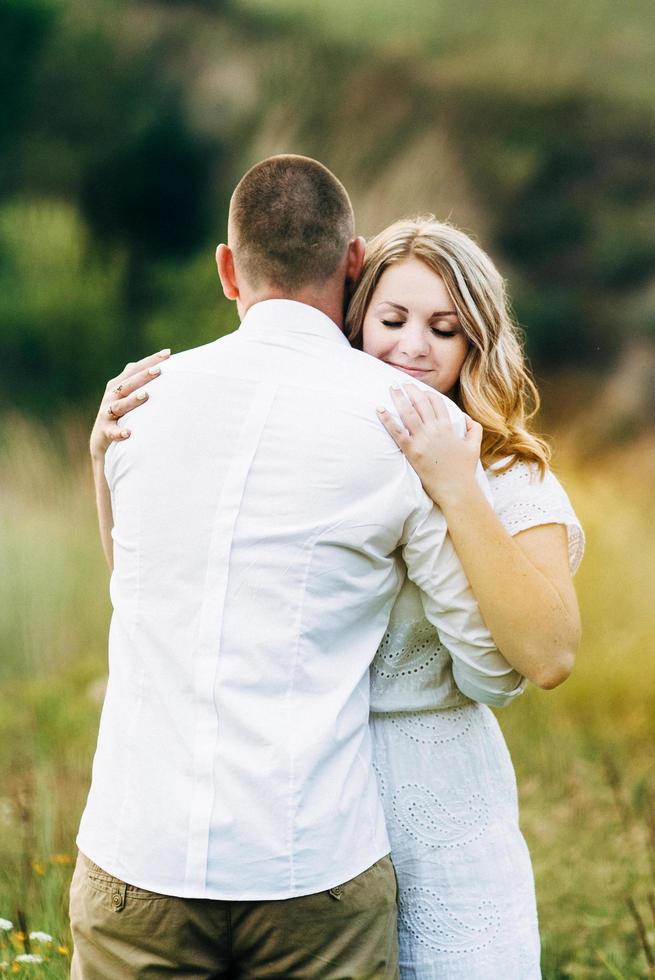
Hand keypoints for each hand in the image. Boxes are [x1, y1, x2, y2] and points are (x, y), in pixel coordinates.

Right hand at [90, 349, 169, 460]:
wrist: (102, 438)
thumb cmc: (121, 412)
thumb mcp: (127, 394)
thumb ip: (138, 380)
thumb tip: (156, 365)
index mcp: (119, 384)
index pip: (136, 369)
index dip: (151, 360)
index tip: (168, 353)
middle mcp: (112, 396)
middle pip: (128, 384)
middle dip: (143, 376)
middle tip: (158, 370)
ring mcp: (107, 412)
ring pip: (120, 405)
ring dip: (132, 400)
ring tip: (145, 395)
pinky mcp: (106, 430)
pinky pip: (112, 431)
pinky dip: (119, 432)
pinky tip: (128, 433)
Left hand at [376, 383, 482, 505]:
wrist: (456, 489)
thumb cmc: (464, 470)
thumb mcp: (474, 446)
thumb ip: (474, 429)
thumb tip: (468, 418)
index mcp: (448, 427)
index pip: (436, 402)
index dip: (426, 393)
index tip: (419, 389)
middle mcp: (434, 429)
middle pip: (420, 402)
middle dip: (410, 390)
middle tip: (400, 383)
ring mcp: (422, 439)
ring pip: (407, 412)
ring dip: (398, 398)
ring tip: (391, 388)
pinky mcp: (412, 451)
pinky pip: (397, 432)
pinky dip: (387, 419)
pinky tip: (379, 409)